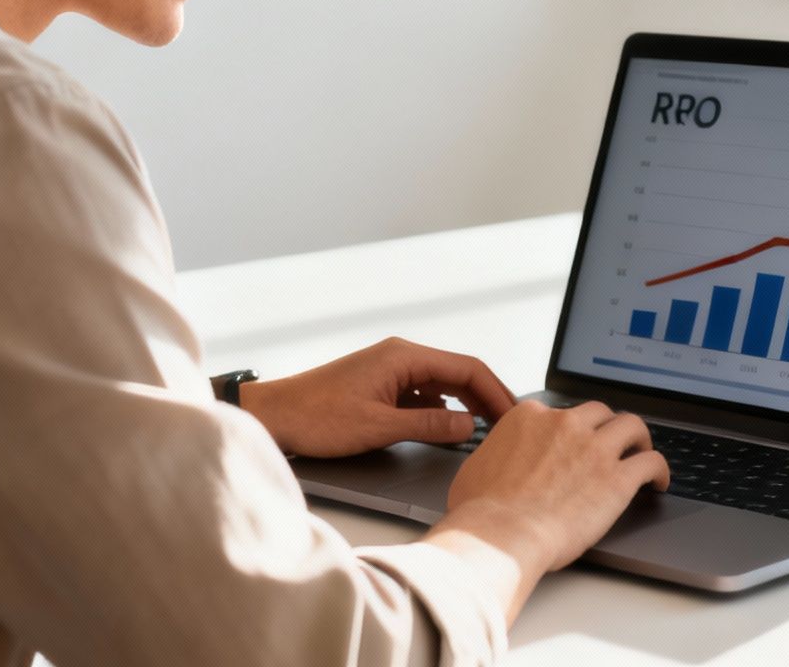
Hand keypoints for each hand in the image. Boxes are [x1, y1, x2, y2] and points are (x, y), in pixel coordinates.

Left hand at [229, 337, 515, 457]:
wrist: (275, 416)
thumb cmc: (316, 416)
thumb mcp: (378, 426)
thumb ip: (428, 427)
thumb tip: (468, 426)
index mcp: (404, 357)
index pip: (467, 368)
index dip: (496, 393)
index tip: (514, 417)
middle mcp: (401, 357)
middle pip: (459, 374)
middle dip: (486, 399)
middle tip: (508, 428)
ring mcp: (391, 371)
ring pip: (442, 386)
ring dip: (464, 406)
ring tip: (484, 432)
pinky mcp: (381, 387)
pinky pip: (423, 395)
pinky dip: (440, 412)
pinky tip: (447, 431)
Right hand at [422, 400, 670, 621]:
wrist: (500, 537)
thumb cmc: (480, 512)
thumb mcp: (476, 467)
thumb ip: (497, 455)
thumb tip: (497, 464)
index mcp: (530, 417)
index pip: (558, 412)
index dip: (568, 429)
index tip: (572, 442)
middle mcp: (565, 424)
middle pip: (598, 413)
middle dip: (605, 427)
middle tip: (609, 444)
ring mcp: (594, 448)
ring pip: (632, 426)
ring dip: (638, 438)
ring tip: (641, 452)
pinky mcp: (618, 478)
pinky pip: (651, 462)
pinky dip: (660, 469)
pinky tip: (659, 482)